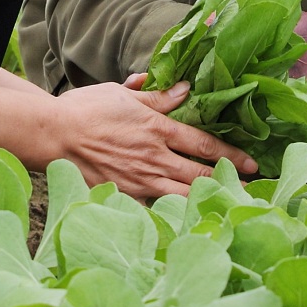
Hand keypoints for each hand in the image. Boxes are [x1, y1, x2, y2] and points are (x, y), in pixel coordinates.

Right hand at [45, 77, 257, 199]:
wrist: (53, 136)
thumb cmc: (86, 110)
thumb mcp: (123, 95)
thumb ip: (158, 97)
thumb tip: (186, 89)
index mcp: (157, 129)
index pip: (204, 143)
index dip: (231, 154)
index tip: (251, 162)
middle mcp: (154, 157)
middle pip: (200, 174)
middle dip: (229, 182)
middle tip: (253, 189)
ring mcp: (140, 180)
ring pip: (183, 195)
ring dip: (209, 200)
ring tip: (230, 205)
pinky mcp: (125, 195)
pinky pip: (157, 206)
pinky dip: (176, 212)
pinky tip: (190, 217)